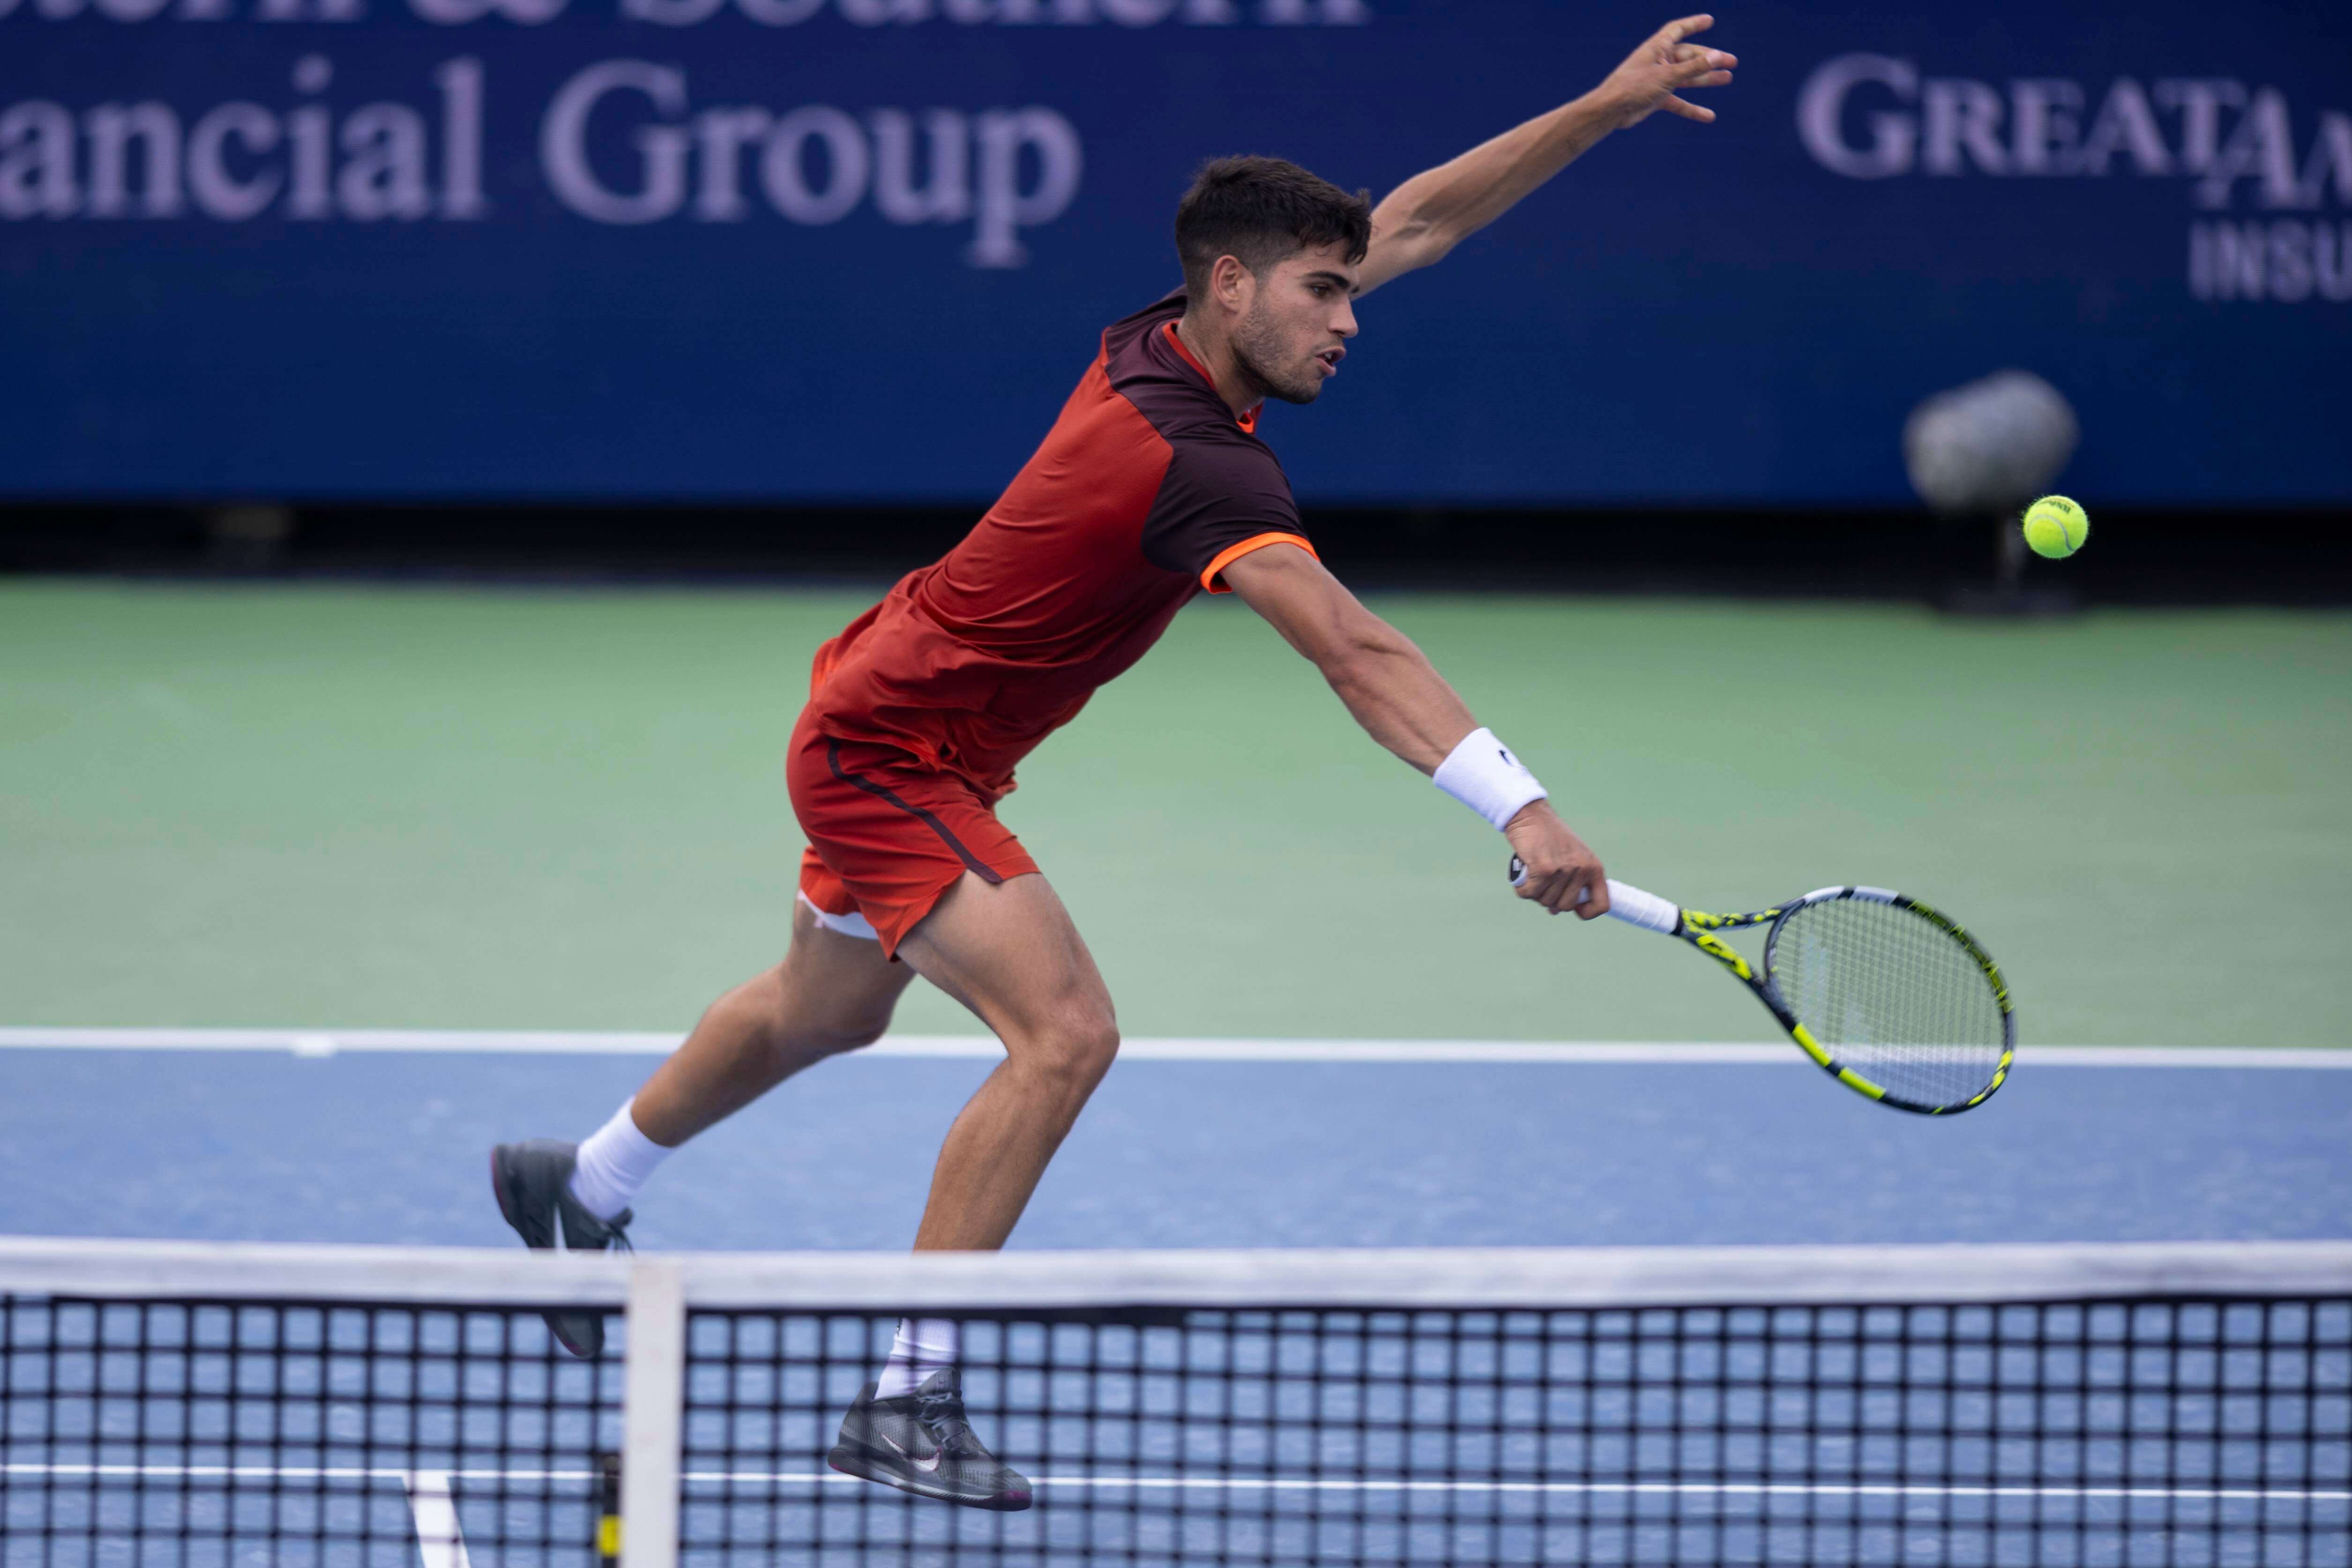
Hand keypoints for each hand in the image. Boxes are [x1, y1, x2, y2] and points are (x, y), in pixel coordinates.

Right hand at [1505, 801, 1610, 918]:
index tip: (1575, 909)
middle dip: (1550, 898)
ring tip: (1532, 873)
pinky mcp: (1543, 869)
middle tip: (1542, 881)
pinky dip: (1522, 888)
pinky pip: (1529, 893)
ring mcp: (1563, 869)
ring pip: (1545, 901)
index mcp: (1594, 867)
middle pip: (1565, 906)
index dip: (1587, 912)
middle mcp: (1582, 869)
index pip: (1602, 904)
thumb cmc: (1548, 837)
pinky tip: (1522, 876)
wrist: (1530, 815)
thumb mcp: (1570, 858)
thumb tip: (1555, 910)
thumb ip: (1569, 883)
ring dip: (1534, 891)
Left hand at [1597, 14, 1736, 127]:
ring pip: (1687, 78)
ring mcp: (1658, 80)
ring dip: (1706, 79)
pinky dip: (1692, 109)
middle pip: (1689, 56)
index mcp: (1657, 48)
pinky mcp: (1656, 98)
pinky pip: (1678, 102)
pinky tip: (1709, 116)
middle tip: (1731, 62)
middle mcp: (1659, 61)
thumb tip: (1717, 56)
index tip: (1709, 21)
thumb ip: (1693, 67)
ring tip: (1727, 78)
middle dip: (1710, 59)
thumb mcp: (1668, 76)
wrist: (1611, 111)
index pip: (1678, 30)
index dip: (1693, 24)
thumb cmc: (1634, 87)